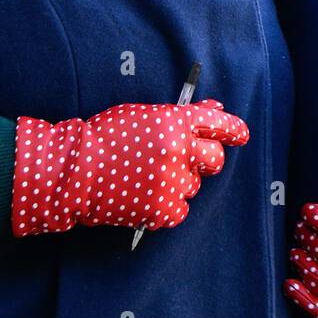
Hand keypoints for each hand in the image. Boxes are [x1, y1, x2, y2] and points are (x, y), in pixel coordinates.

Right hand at [11, 99, 249, 236]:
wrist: (76, 171)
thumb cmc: (106, 137)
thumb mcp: (143, 115)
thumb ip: (181, 115)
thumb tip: (214, 108)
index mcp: (174, 121)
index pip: (216, 123)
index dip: (233, 129)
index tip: (240, 134)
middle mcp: (179, 150)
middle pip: (214, 158)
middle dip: (206, 158)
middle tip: (187, 159)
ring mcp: (172, 182)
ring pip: (193, 185)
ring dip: (178, 182)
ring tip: (146, 177)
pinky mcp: (164, 209)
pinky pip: (179, 209)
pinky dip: (166, 205)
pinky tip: (143, 195)